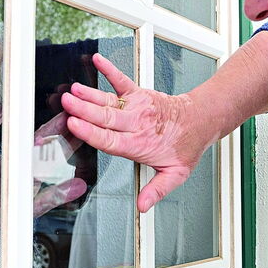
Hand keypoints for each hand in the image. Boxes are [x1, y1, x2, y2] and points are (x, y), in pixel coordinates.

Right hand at [0, 115, 88, 240]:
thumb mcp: (32, 205)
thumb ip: (55, 194)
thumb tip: (79, 184)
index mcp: (28, 168)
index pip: (53, 149)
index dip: (70, 135)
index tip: (87, 121)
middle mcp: (18, 163)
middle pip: (44, 141)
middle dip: (63, 125)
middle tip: (79, 108)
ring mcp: (6, 167)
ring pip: (29, 148)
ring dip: (48, 134)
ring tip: (64, 121)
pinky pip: (10, 162)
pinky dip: (22, 155)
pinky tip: (34, 147)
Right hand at [60, 53, 210, 211]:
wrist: (201, 120)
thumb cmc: (185, 146)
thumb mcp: (175, 174)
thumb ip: (157, 190)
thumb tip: (143, 206)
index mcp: (140, 144)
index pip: (110, 139)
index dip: (90, 132)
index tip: (74, 125)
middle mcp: (137, 124)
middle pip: (105, 117)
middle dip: (84, 110)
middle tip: (66, 103)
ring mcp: (138, 107)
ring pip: (109, 101)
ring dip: (89, 94)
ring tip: (73, 90)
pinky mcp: (140, 94)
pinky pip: (122, 80)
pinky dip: (109, 70)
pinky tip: (97, 61)